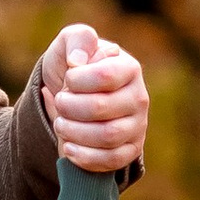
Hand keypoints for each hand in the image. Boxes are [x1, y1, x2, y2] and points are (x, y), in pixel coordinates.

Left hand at [40, 22, 148, 173]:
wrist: (74, 99)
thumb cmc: (74, 69)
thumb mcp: (70, 43)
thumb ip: (77, 39)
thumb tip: (78, 62)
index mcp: (129, 68)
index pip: (104, 76)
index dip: (77, 81)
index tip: (67, 80)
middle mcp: (139, 97)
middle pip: (101, 108)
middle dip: (69, 107)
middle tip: (59, 103)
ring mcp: (138, 126)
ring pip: (106, 136)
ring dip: (73, 132)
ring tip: (60, 123)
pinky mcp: (131, 150)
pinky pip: (111, 160)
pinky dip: (84, 156)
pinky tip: (69, 147)